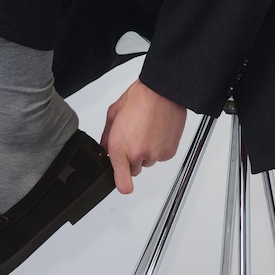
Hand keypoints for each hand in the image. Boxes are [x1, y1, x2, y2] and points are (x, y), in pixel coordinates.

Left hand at [101, 79, 186, 193]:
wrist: (162, 91)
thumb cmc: (139, 98)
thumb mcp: (113, 114)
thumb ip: (106, 136)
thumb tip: (105, 149)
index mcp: (119, 147)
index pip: (122, 182)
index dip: (122, 183)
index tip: (123, 183)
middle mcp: (137, 154)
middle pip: (134, 170)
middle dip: (132, 158)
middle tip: (135, 137)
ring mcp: (154, 154)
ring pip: (148, 162)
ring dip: (147, 151)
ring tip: (147, 130)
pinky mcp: (168, 152)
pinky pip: (161, 156)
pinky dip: (159, 147)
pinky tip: (157, 131)